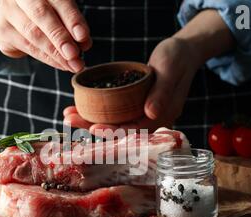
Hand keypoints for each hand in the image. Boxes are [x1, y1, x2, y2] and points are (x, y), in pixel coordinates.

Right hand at [0, 0, 91, 72]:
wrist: (14, 17)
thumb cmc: (44, 13)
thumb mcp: (61, 13)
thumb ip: (72, 25)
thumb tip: (84, 44)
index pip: (58, 0)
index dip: (71, 18)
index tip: (82, 36)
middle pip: (41, 15)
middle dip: (60, 37)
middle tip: (75, 55)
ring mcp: (8, 10)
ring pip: (33, 33)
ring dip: (55, 53)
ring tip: (72, 64)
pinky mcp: (2, 28)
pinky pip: (27, 46)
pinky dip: (47, 58)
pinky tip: (61, 64)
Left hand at [64, 9, 233, 134]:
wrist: (182, 52)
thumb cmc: (178, 58)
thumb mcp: (170, 70)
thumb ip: (162, 92)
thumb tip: (150, 113)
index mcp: (162, 115)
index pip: (135, 129)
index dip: (114, 130)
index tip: (94, 127)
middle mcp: (150, 119)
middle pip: (119, 129)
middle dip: (93, 127)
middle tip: (69, 119)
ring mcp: (141, 113)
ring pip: (113, 123)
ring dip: (89, 120)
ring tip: (68, 114)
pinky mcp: (133, 106)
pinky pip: (113, 113)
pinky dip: (96, 110)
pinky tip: (78, 106)